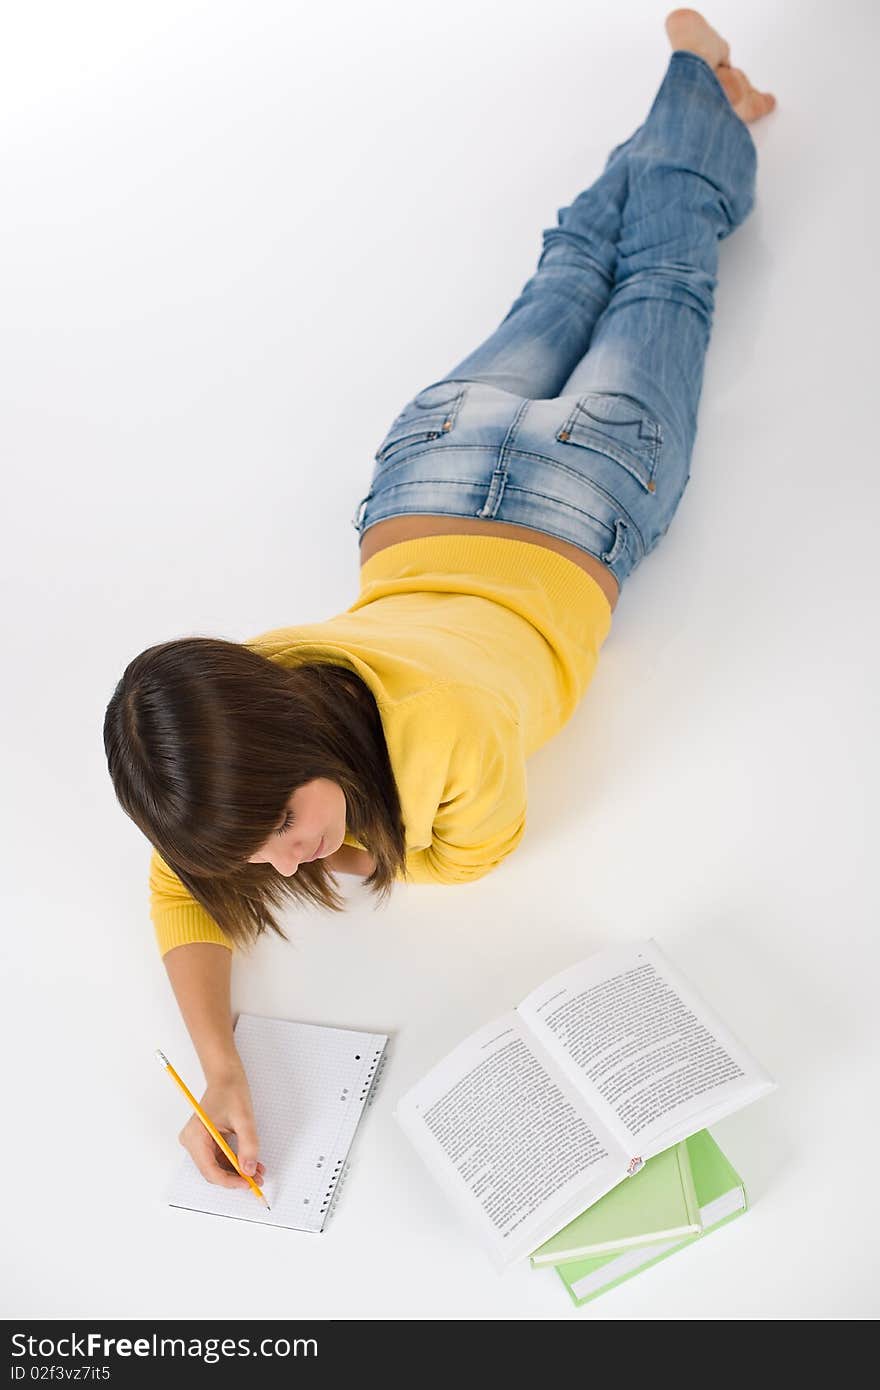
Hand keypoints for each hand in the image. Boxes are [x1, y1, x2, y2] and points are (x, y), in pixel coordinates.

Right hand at [179, 1062, 265, 1191]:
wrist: (225, 1076)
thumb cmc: (230, 1090)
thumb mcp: (244, 1118)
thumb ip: (248, 1145)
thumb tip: (249, 1170)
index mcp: (195, 1136)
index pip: (210, 1170)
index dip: (230, 1181)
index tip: (248, 1183)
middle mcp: (192, 1142)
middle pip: (212, 1171)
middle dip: (235, 1178)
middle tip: (256, 1180)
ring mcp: (197, 1142)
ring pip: (217, 1167)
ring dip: (237, 1172)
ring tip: (257, 1172)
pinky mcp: (205, 1141)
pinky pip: (219, 1158)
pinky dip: (234, 1162)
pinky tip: (250, 1164)